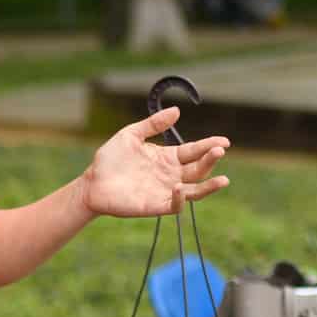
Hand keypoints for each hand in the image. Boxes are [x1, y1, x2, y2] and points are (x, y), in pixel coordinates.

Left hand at [81, 106, 230, 217]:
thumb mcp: (131, 135)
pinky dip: (180, 199)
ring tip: (223, 180)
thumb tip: (177, 110)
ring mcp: (164, 191)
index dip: (209, 146)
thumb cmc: (110, 159)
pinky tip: (179, 188)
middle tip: (220, 150)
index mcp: (168, 157)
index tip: (225, 141)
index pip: (194, 151)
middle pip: (198, 169)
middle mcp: (171, 174)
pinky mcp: (155, 206)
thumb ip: (153, 124)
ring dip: (208, 186)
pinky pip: (174, 206)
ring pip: (194, 191)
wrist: (91, 183)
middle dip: (211, 160)